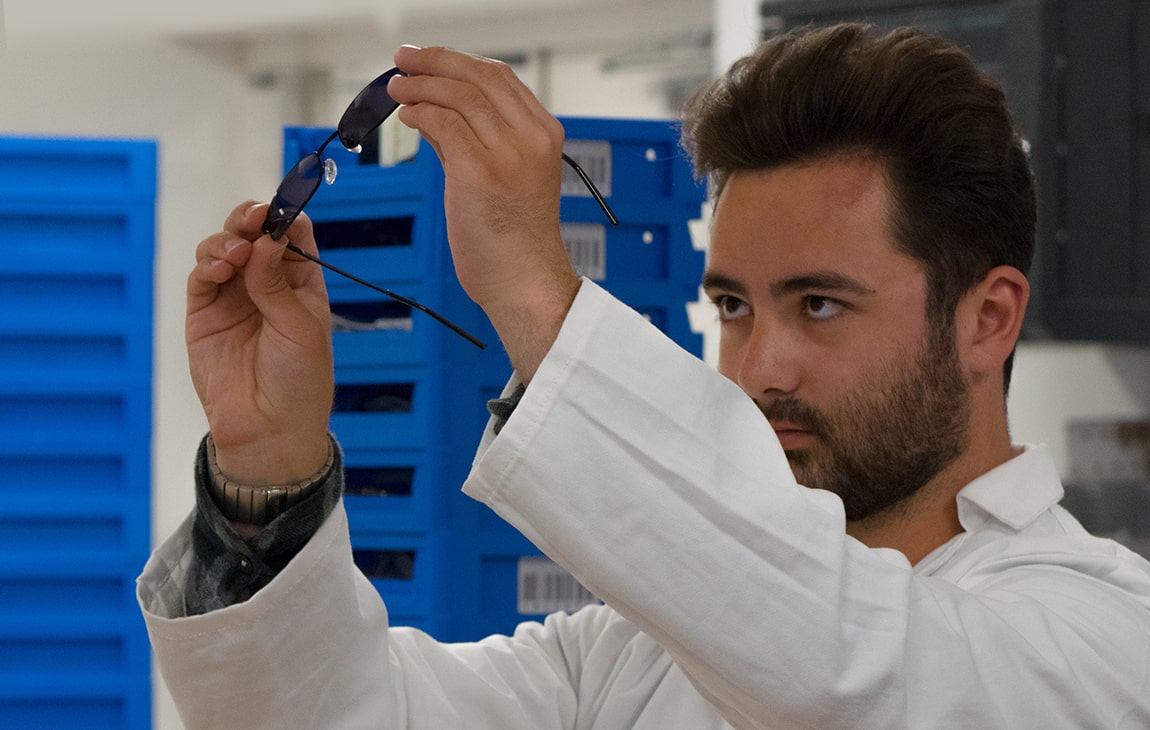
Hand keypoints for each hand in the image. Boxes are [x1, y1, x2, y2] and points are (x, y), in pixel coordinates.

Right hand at [186, 202, 333, 484]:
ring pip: (225, 248)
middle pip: (255, 235)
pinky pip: (202, 275)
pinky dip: (209, 263)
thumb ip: (277, 282)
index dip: (287, 218)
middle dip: (252, 220)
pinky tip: (222, 267)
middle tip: (254, 218)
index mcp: (302, 285)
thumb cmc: (299, 380)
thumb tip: (266, 238)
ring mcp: (234, 297)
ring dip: (228, 241)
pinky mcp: (204, 312)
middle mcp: (267, 285)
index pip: (295, 237)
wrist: (268, 429)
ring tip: (236, 255)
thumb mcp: (300, 327)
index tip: (281, 208)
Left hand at [388, 45, 580, 379]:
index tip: (428, 59)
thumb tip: (436, 109)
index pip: (500, 76)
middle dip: (434, 61)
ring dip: (419, 86)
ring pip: (457, 95)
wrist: (524, 281)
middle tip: (403, 61)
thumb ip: (476, 140)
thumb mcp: (509, 177)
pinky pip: (442, 124)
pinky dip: (419, 113)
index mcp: (544, 134)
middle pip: (478, 76)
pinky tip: (407, 116)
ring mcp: (508, 155)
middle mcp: (531, 138)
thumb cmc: (514, 239)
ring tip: (396, 89)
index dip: (457, 60)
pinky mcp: (480, 174)